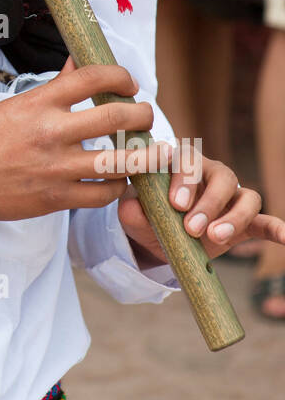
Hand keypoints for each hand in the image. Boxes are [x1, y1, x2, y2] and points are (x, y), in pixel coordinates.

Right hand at [0, 59, 169, 226]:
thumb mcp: (15, 105)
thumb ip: (54, 87)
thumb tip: (77, 62)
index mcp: (40, 103)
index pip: (91, 78)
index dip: (120, 76)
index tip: (128, 83)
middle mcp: (51, 132)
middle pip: (116, 117)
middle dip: (142, 115)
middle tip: (145, 116)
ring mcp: (57, 167)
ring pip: (120, 161)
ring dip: (145, 154)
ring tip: (153, 150)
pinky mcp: (58, 198)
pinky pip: (104, 193)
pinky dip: (119, 186)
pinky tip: (119, 179)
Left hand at [116, 144, 284, 266]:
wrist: (161, 240)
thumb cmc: (148, 218)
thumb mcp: (134, 216)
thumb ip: (131, 210)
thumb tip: (131, 206)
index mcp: (181, 165)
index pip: (188, 159)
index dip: (184, 179)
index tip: (176, 203)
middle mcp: (210, 174)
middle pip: (221, 176)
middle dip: (209, 202)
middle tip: (192, 228)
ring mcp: (230, 197)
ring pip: (246, 195)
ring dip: (234, 217)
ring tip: (216, 238)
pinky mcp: (245, 221)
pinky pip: (265, 220)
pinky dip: (276, 228)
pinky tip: (284, 238)